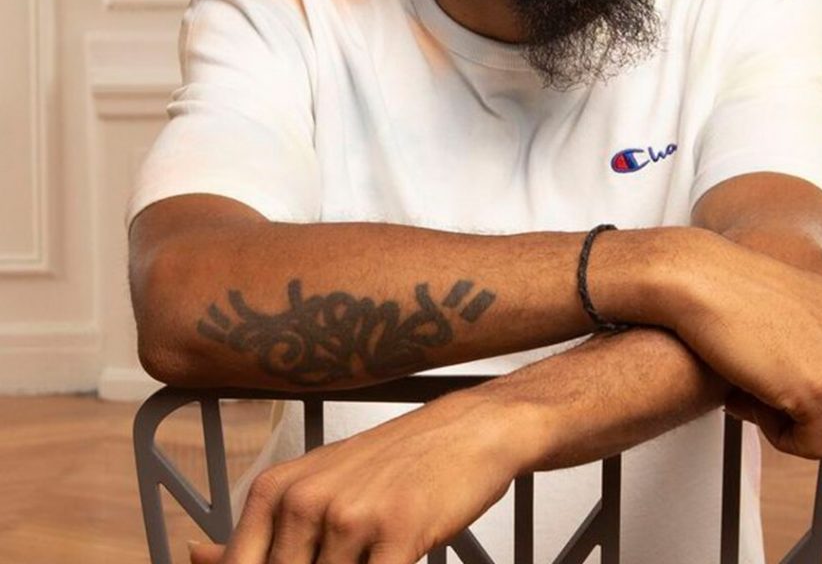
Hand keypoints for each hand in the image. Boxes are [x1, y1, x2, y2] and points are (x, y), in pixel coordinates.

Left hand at [187, 388, 534, 563]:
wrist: (468, 430)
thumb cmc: (394, 462)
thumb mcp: (319, 483)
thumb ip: (259, 531)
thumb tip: (193, 556)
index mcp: (276, 490)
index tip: (305, 561)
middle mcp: (305, 500)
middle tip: (350, 552)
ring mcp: (350, 517)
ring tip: (372, 550)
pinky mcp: (397, 533)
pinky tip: (396, 557)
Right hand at [654, 228, 821, 495]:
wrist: (705, 279)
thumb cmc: (745, 290)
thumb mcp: (818, 313)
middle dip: (812, 420)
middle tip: (772, 394)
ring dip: (788, 421)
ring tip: (755, 379)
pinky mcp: (816, 392)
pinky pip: (805, 445)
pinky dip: (774, 432)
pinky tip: (748, 395)